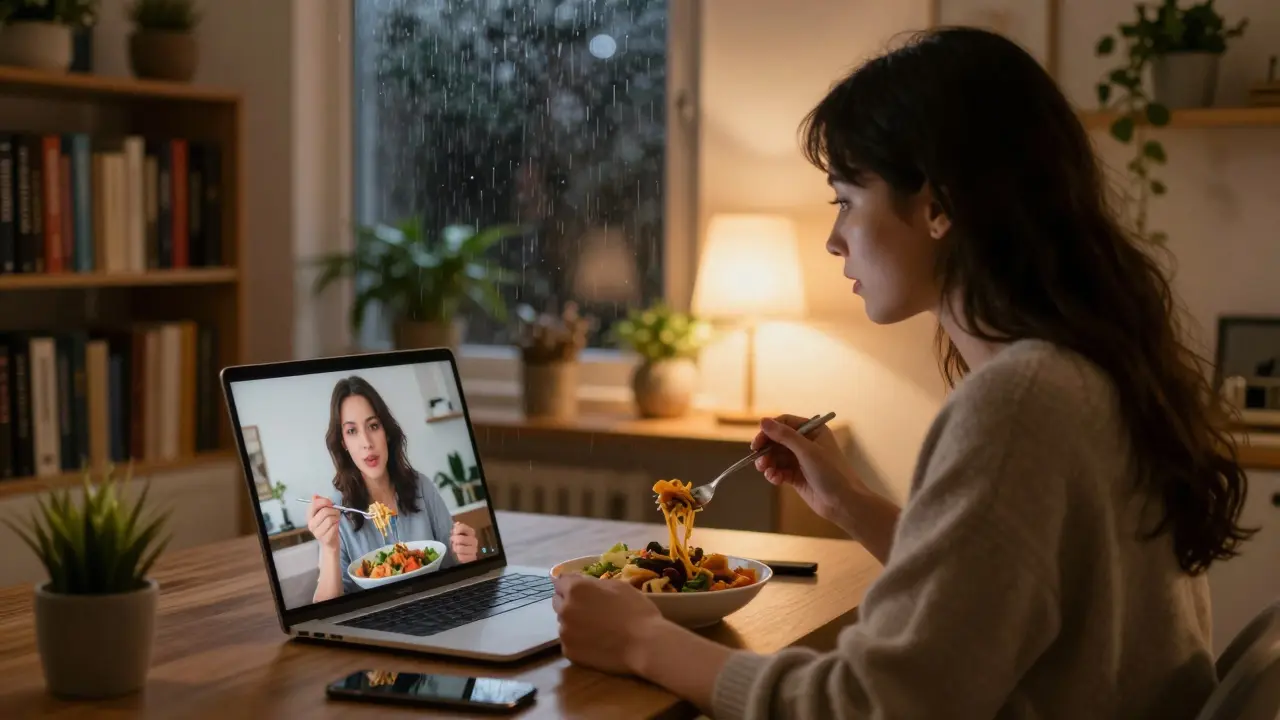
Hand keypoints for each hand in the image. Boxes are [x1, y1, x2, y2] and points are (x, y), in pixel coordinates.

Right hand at [305, 495, 340, 552]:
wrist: (330, 543)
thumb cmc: (328, 526)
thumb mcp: (324, 513)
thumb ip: (320, 504)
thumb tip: (314, 495)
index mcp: (310, 517)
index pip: (314, 505)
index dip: (324, 501)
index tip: (330, 503)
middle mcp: (311, 525)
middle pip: (325, 511)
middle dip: (334, 510)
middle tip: (336, 513)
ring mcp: (317, 533)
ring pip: (330, 519)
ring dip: (337, 518)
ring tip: (336, 520)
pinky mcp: (325, 539)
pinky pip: (334, 527)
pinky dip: (337, 525)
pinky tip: (336, 527)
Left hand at [450, 522, 478, 561]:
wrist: (466, 554)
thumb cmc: (461, 543)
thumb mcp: (458, 534)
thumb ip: (457, 528)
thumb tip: (457, 523)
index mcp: (471, 532)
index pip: (461, 527)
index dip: (455, 530)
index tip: (454, 533)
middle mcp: (474, 540)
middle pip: (459, 539)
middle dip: (454, 541)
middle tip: (454, 542)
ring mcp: (474, 549)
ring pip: (459, 548)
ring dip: (455, 549)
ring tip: (456, 549)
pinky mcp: (472, 557)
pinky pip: (461, 557)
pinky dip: (458, 556)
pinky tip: (460, 554)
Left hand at [553, 573, 665, 674]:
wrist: (644, 644)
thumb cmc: (635, 610)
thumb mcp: (618, 586)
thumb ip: (594, 584)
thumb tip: (582, 584)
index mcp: (575, 589)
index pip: (560, 582)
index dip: (571, 585)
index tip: (581, 591)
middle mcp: (564, 609)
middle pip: (558, 602)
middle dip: (570, 603)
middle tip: (590, 610)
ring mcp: (564, 632)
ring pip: (563, 623)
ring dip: (573, 623)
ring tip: (595, 630)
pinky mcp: (569, 652)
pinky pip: (569, 642)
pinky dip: (578, 642)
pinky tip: (595, 643)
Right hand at [752, 414, 867, 529]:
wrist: (843, 503)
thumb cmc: (831, 473)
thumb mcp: (807, 451)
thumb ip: (785, 436)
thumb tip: (763, 421)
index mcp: (813, 431)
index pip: (785, 423)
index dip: (769, 431)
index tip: (757, 442)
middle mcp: (807, 443)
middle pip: (778, 440)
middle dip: (767, 450)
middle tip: (757, 459)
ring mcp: (801, 460)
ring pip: (776, 456)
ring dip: (768, 463)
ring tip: (765, 471)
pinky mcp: (797, 476)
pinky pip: (780, 470)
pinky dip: (774, 474)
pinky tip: (775, 479)